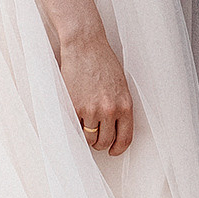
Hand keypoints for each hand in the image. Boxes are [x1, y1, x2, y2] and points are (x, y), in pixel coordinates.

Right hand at [56, 23, 132, 154]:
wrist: (85, 46)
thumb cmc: (103, 62)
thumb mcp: (120, 86)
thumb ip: (119, 108)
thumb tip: (114, 129)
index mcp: (125, 105)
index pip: (125, 138)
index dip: (118, 149)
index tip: (113, 151)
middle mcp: (109, 110)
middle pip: (105, 141)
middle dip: (101, 144)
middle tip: (97, 140)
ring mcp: (91, 109)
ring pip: (89, 138)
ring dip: (87, 136)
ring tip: (86, 128)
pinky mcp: (74, 106)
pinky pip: (75, 127)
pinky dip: (75, 126)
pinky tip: (77, 118)